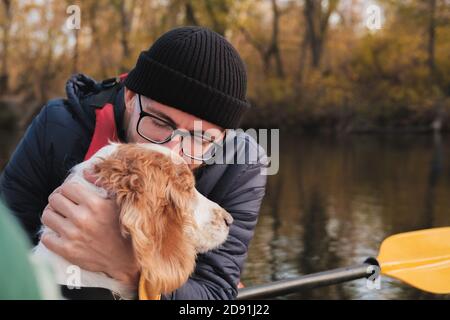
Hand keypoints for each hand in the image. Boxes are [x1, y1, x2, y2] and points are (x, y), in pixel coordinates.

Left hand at [41, 171, 139, 286]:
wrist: (125, 258)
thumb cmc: (123, 227)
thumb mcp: (118, 202)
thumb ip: (102, 184)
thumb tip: (86, 171)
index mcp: (95, 204)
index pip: (67, 187)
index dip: (66, 188)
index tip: (69, 193)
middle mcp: (82, 218)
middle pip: (54, 199)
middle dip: (57, 200)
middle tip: (62, 204)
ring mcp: (73, 235)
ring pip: (47, 216)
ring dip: (51, 214)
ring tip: (59, 216)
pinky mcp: (67, 250)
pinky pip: (46, 237)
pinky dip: (50, 234)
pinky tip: (59, 233)